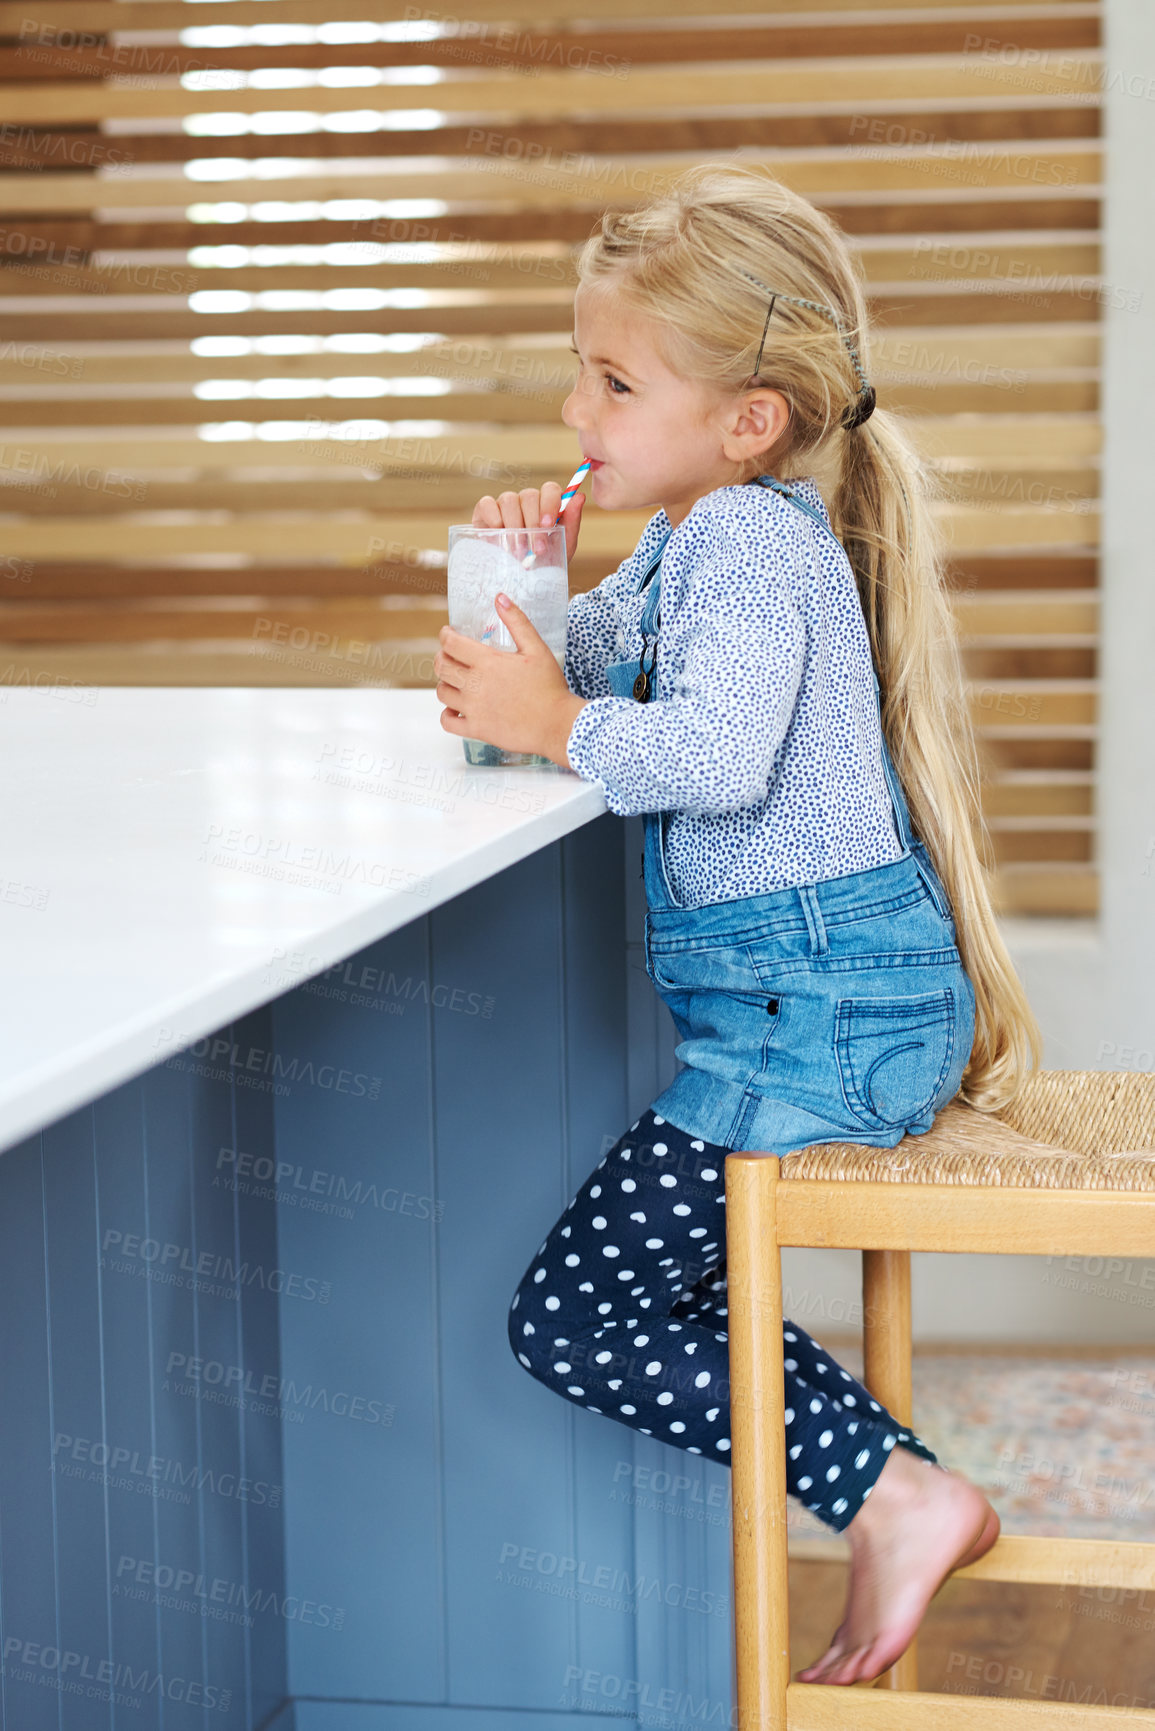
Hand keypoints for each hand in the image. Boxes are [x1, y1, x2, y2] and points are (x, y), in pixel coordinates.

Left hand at [435, 594, 586, 767]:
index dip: (445, 635)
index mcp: (488, 662)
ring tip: (457, 681)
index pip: (451, 643)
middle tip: (450, 656)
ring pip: (441, 692)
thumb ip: (517, 621)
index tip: (448, 634)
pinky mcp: (476, 729)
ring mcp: (473, 708)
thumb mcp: (537, 649)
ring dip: (446, 683)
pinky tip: (457, 709)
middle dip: (441, 657)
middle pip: (441, 666)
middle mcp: (475, 684)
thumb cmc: (550, 688)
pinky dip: (447, 714)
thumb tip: (500, 598)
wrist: (557, 725)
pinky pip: (447, 721)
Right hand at [472, 481, 584, 565]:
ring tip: (519, 550)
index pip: (549, 489)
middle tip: (536, 550)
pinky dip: (493, 517)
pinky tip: (499, 534)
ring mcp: (505, 505)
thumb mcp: (563, 545)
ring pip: (509, 500)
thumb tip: (579, 497)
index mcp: (546, 504)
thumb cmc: (543, 561)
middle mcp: (525, 501)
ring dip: (515, 525)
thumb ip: (572, 522)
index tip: (548, 526)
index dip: (549, 504)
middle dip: (533, 523)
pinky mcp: (485, 512)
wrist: (521, 580)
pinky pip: (487, 504)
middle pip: (529, 495)